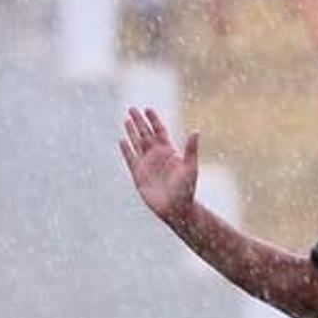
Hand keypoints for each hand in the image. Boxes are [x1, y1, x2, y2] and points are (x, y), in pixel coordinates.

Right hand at [118, 106, 199, 226]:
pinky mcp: (138, 174)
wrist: (176, 209)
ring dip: (131, 132)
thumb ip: (191, 149)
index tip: (148, 108)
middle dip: (139, 121)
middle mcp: (157, 156)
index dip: (154, 120)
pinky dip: (126, 150)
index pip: (159, 131)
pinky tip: (121, 140)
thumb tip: (196, 130)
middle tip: (132, 108)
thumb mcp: (190, 168)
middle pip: (146, 134)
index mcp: (170, 152)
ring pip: (137, 144)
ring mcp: (147, 164)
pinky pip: (131, 159)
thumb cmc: (187, 190)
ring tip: (126, 120)